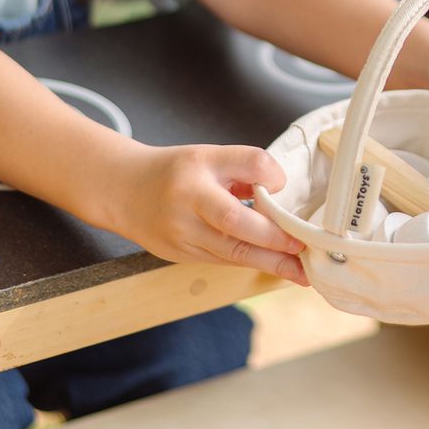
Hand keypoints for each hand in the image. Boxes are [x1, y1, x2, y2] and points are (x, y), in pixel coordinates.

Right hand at [114, 143, 307, 284]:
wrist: (125, 191)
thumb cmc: (176, 171)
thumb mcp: (209, 156)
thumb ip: (245, 166)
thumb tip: (280, 188)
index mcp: (197, 173)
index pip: (243, 173)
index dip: (268, 182)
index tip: (283, 188)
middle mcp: (187, 206)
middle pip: (234, 226)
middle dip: (272, 240)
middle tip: (304, 249)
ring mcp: (182, 236)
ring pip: (231, 252)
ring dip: (270, 263)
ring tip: (302, 272)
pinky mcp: (181, 256)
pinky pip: (222, 260)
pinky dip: (251, 263)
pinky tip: (277, 267)